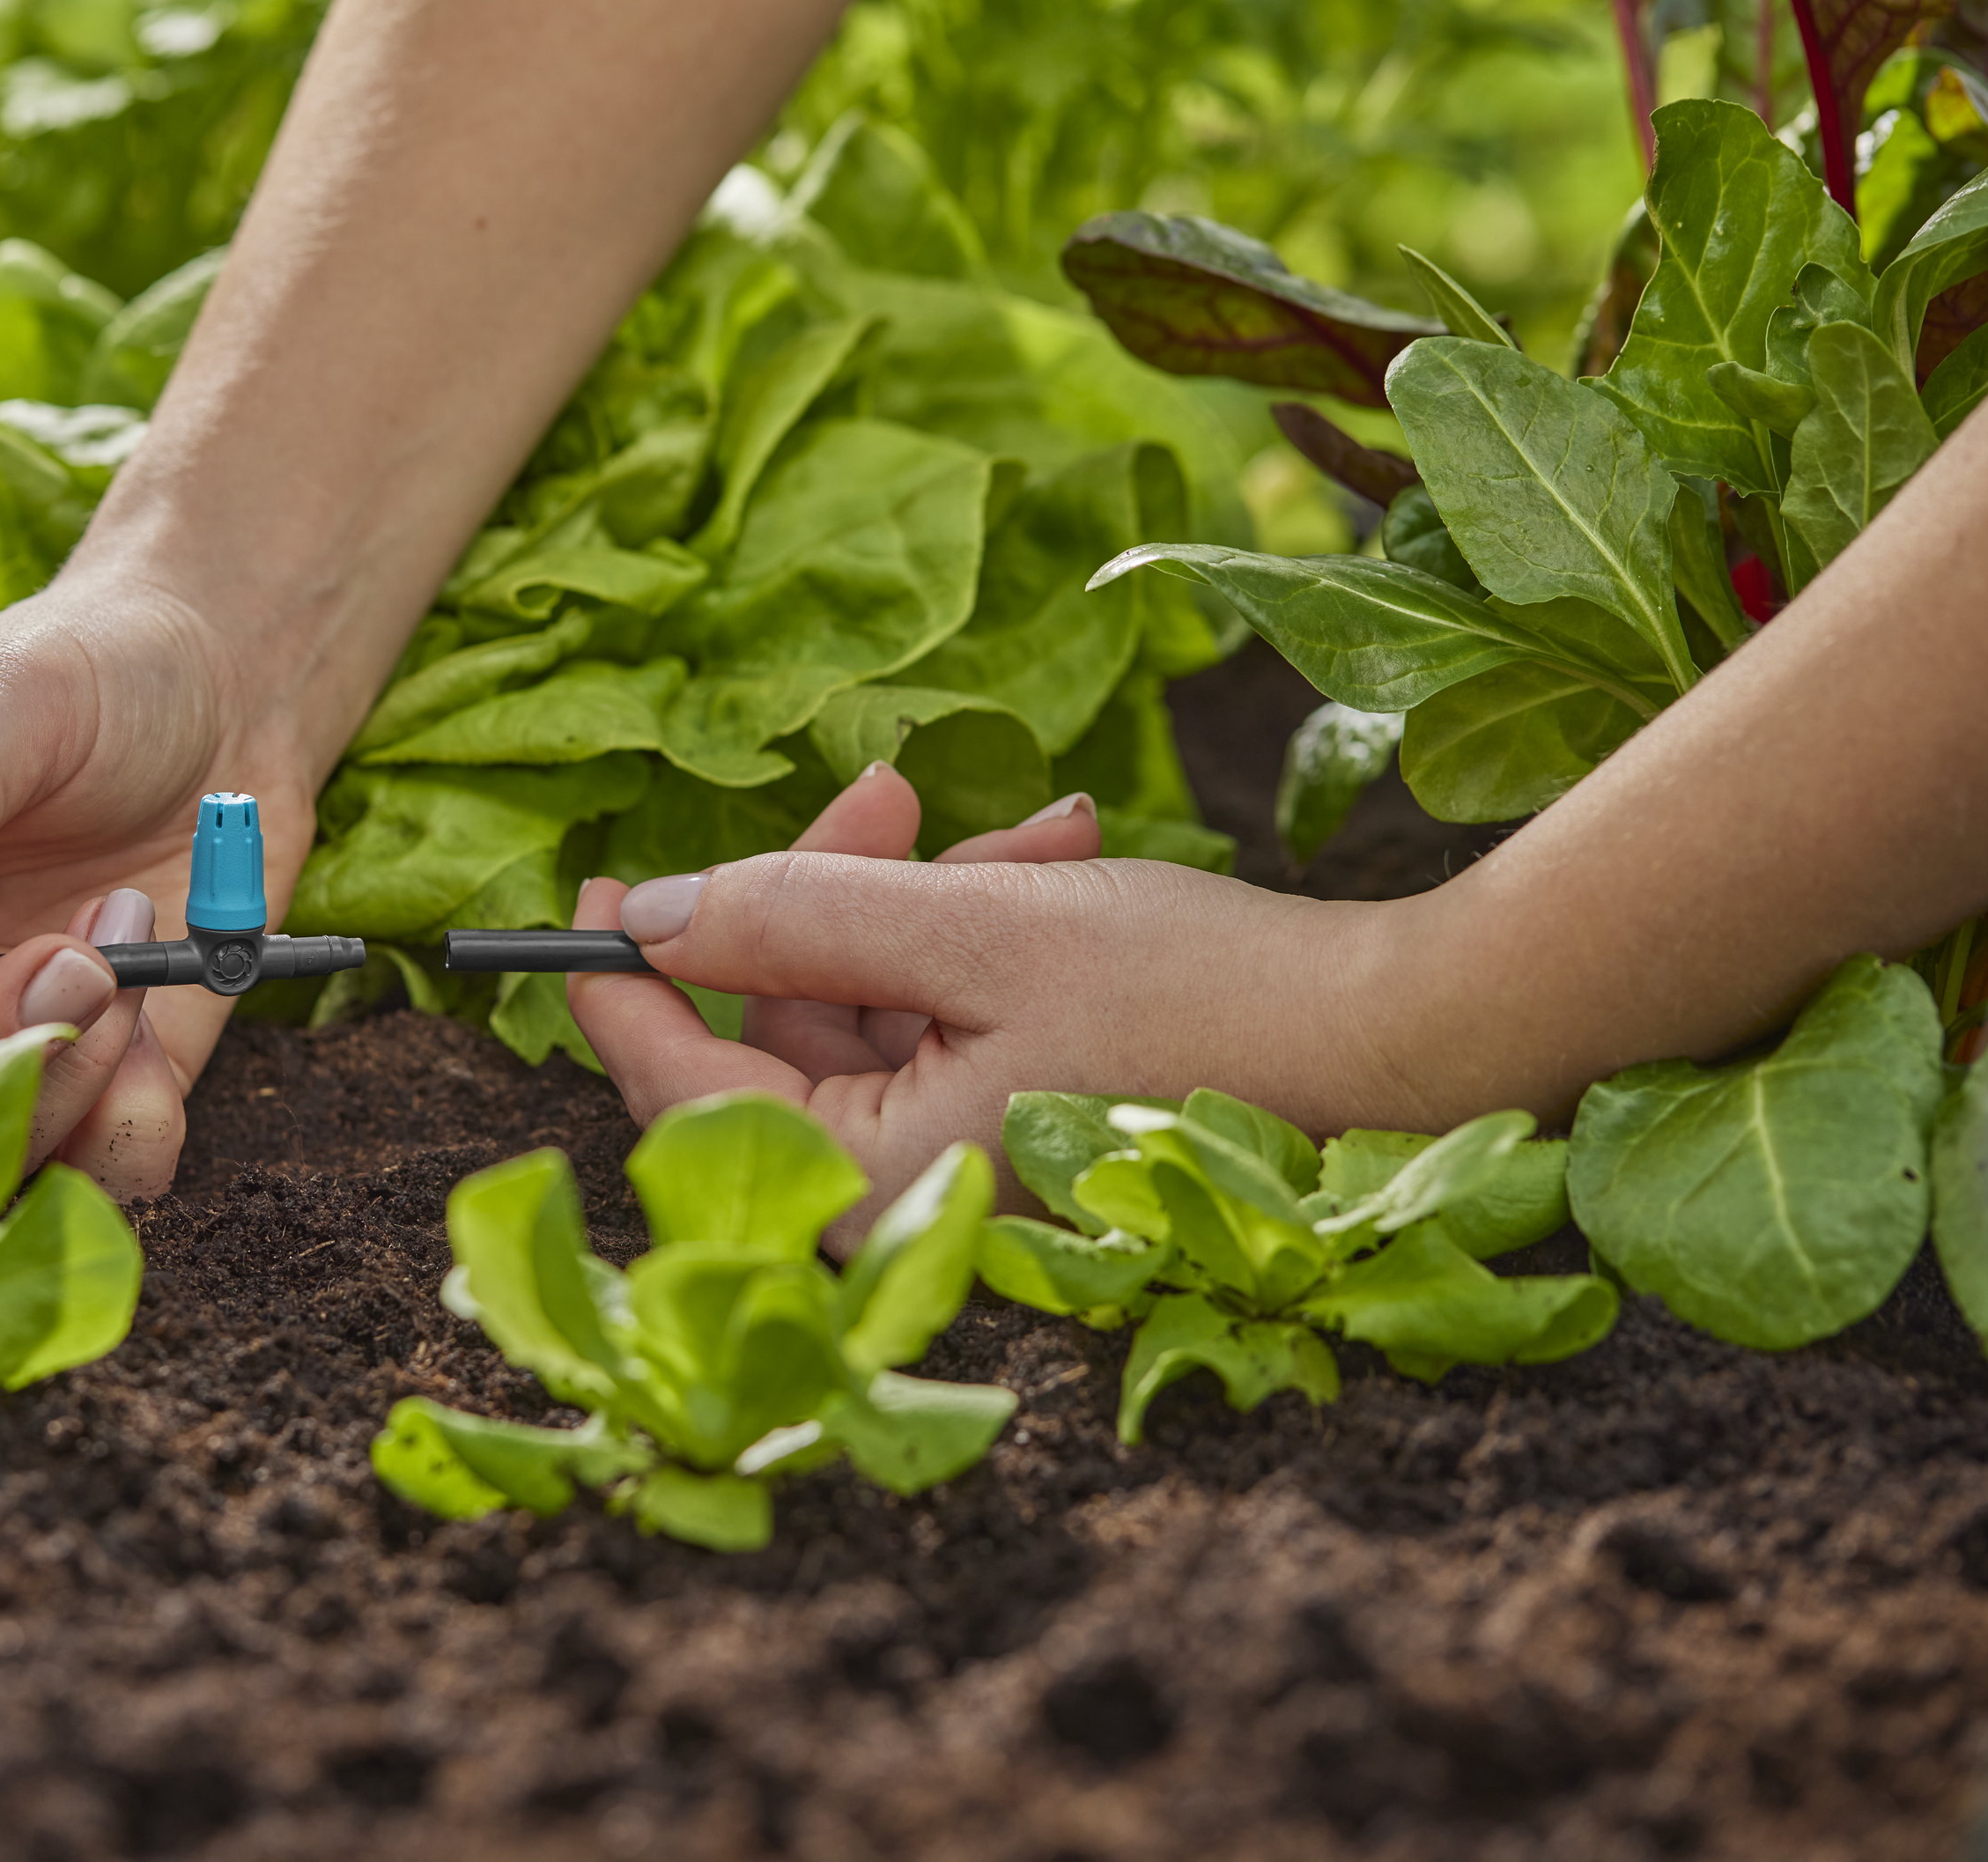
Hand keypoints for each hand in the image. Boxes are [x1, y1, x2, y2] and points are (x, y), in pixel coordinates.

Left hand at [565, 763, 1421, 1244]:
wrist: (1396, 1039)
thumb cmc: (1197, 996)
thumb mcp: (975, 926)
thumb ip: (795, 916)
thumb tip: (645, 913)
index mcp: (869, 1184)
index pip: (681, 1081)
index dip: (622, 978)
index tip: (590, 885)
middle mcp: (902, 1196)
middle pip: (780, 1031)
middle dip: (828, 894)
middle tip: (884, 790)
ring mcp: (961, 1160)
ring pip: (869, 1007)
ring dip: (927, 897)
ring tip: (1031, 831)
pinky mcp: (1015, 1119)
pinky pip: (944, 1016)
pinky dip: (980, 931)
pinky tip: (1057, 856)